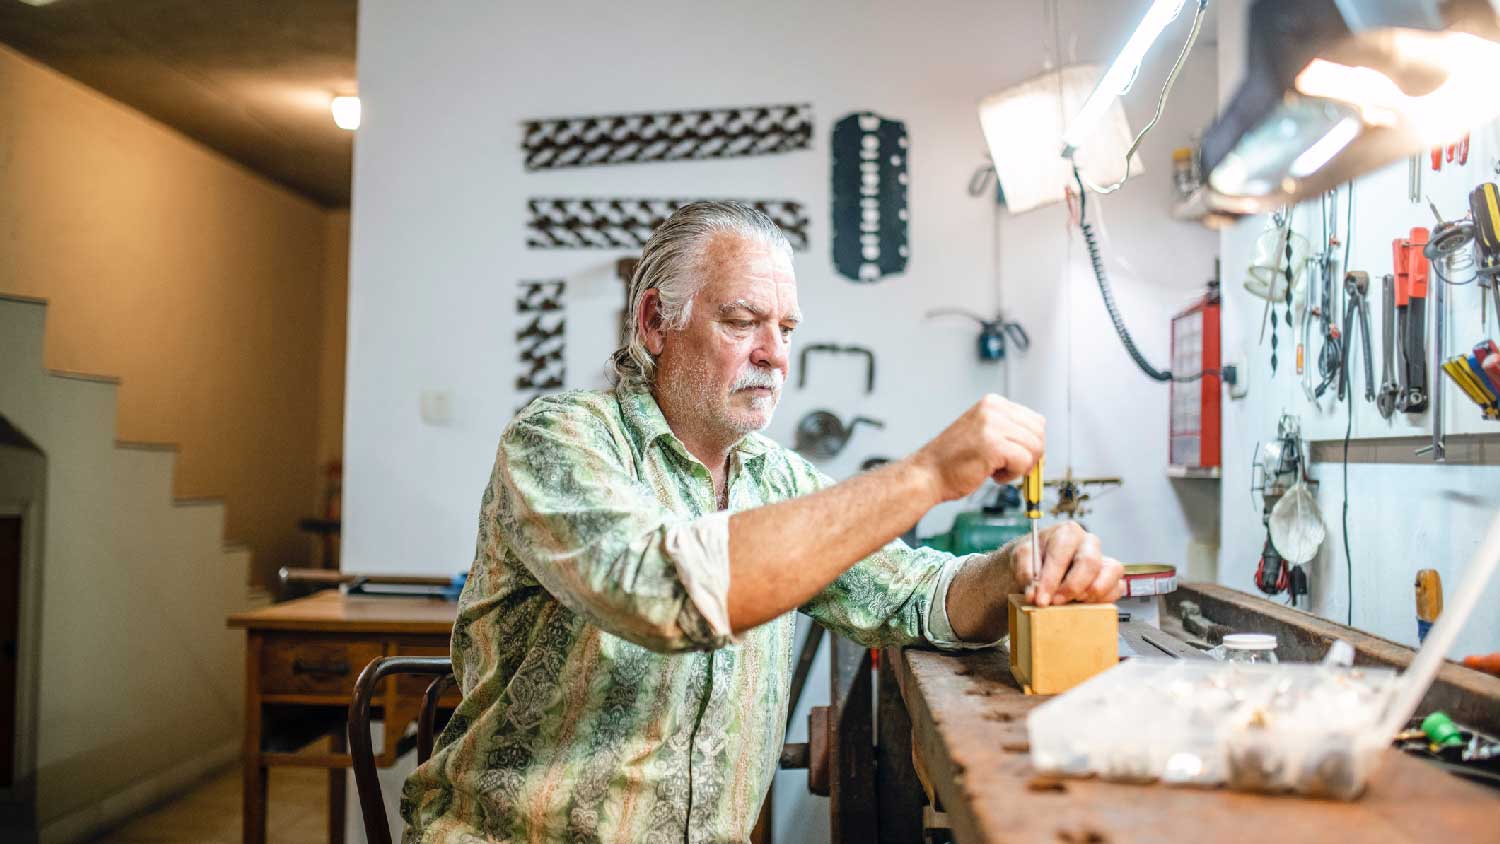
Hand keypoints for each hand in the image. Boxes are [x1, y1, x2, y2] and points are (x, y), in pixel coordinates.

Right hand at [908, 395, 1043, 501]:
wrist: (927, 475)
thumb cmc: (953, 460)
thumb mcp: (984, 433)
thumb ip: (1010, 432)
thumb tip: (1040, 445)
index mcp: (993, 403)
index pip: (1035, 420)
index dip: (1030, 443)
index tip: (1014, 455)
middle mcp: (994, 409)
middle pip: (1039, 433)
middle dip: (1030, 455)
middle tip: (1008, 465)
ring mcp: (993, 425)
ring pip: (1035, 448)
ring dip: (1021, 466)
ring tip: (997, 469)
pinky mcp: (993, 445)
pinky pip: (1024, 462)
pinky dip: (1012, 475)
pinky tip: (992, 474)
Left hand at [1010, 522, 1123, 606]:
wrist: (1038, 566)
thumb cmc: (1033, 558)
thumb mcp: (1020, 557)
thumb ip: (1025, 571)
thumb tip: (1034, 592)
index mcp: (1067, 532)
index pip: (1063, 551)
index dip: (1051, 578)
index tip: (1041, 599)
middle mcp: (1088, 543)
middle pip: (1090, 562)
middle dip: (1072, 587)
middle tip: (1055, 603)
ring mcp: (1103, 559)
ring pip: (1110, 573)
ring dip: (1089, 593)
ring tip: (1070, 602)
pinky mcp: (1111, 578)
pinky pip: (1117, 588)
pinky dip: (1102, 600)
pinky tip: (1083, 604)